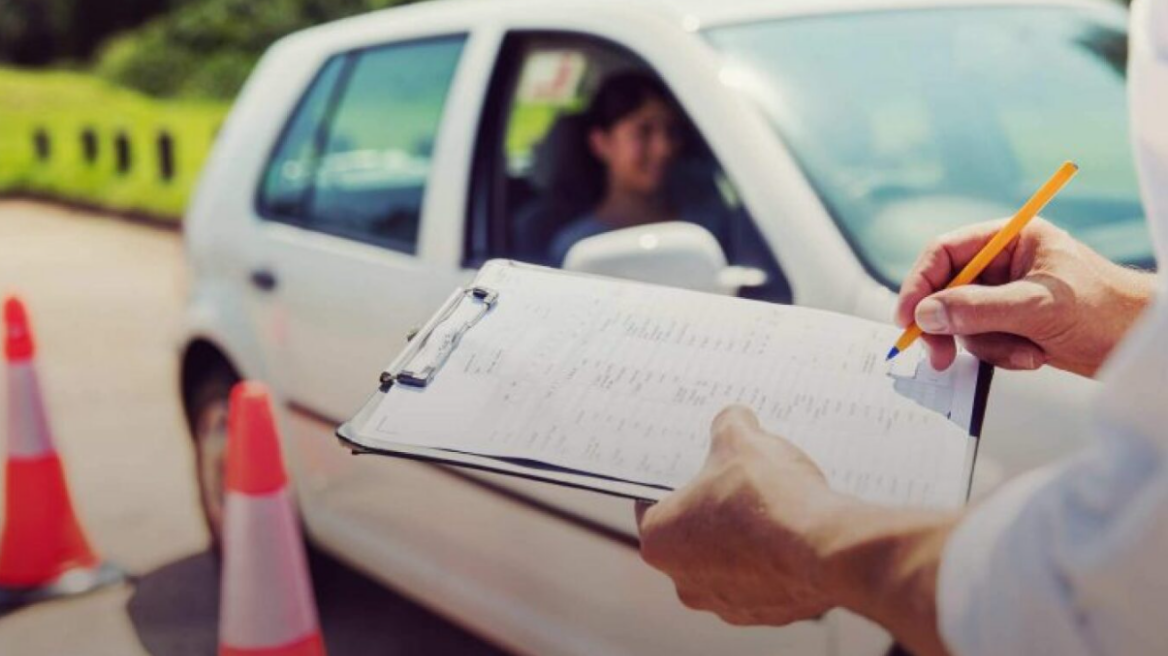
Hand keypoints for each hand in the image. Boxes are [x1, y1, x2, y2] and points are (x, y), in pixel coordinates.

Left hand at [636, 406, 957, 655]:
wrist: (826, 549)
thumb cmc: (768, 497)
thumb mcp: (741, 439)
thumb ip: (728, 425)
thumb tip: (734, 420)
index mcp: (659, 541)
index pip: (652, 504)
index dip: (675, 479)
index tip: (696, 465)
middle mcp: (684, 582)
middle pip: (692, 535)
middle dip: (713, 509)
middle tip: (738, 480)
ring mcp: (726, 604)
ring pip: (729, 560)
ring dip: (745, 537)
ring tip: (773, 504)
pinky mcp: (766, 614)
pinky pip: (764, 579)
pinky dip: (775, 559)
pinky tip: (794, 532)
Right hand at [896, 219, 1154, 376]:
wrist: (1143, 344)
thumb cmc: (1106, 310)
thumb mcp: (1037, 306)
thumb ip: (977, 308)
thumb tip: (926, 314)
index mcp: (1011, 239)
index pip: (946, 253)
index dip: (920, 284)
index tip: (908, 318)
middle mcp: (1004, 264)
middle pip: (947, 290)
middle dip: (948, 325)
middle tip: (938, 356)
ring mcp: (1007, 295)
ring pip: (963, 322)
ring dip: (987, 345)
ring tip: (1025, 352)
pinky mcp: (1013, 324)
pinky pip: (983, 341)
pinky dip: (1002, 354)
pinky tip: (1034, 356)